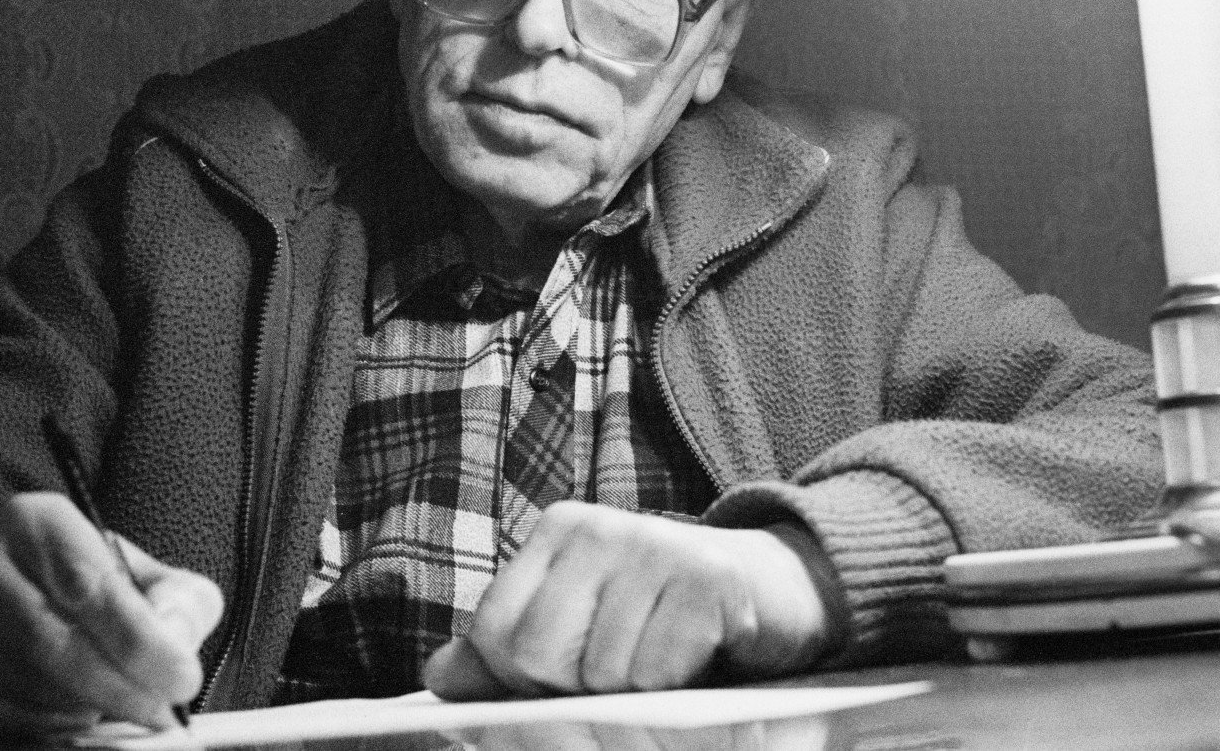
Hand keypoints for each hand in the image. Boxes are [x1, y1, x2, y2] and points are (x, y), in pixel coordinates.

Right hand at [0, 492, 223, 739]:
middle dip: (115, 687)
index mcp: (38, 520)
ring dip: (79, 709)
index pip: (90, 586)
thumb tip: (175, 643)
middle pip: (49, 640)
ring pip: (19, 682)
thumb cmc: (85, 584)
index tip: (180, 680)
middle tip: (157, 711)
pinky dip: (39, 727)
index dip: (140, 642)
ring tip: (116, 709)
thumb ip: (177, 602)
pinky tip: (71, 721)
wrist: (1, 588)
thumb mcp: (145, 575)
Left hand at [423, 501, 835, 698]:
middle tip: (623, 674)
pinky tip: (699, 655)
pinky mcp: (707, 580)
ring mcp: (654, 547)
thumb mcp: (586, 627)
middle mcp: (599, 528)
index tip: (565, 680)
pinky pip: (657, 669)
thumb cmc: (671, 618)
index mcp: (559, 533)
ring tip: (667, 660)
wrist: (781, 589)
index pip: (495, 633)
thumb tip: (439, 676)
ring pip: (601, 673)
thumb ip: (509, 653)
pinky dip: (676, 684)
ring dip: (635, 691)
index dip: (520, 682)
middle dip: (575, 691)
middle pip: (539, 656)